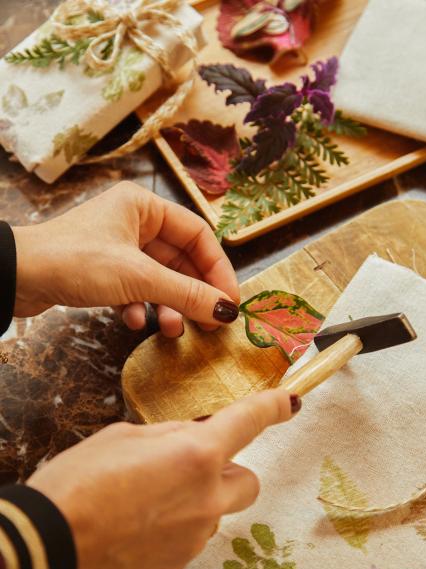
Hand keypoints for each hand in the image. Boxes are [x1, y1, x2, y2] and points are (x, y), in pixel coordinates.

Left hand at [13, 182, 239, 335]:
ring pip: (160, 279)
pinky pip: (137, 289)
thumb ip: (186, 293)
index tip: (230, 301)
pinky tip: (134, 321)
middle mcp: (135, 223)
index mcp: (145, 207)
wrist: (15, 277)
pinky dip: (141, 307)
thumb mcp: (138, 277)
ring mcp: (119, 248)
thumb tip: (227, 310)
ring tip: (172, 329)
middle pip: (181, 260)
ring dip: (169, 305)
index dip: (218, 269)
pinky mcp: (105, 271)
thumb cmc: (75, 261)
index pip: (198, 235)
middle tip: (210, 323)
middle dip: (193, 293)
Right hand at [27, 389, 298, 568]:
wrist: (49, 543)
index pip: (249, 422)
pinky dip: (179, 525)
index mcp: (195, 453)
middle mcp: (207, 496)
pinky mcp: (178, 563)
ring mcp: (196, 535)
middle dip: (228, 470)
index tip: (289, 402)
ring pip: (216, 510)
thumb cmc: (81, 480)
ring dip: (199, 498)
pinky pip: (192, 536)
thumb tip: (192, 436)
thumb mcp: (125, 437)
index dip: (273, 408)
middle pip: (248, 479)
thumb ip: (170, 435)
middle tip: (192, 465)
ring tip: (149, 497)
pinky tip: (141, 523)